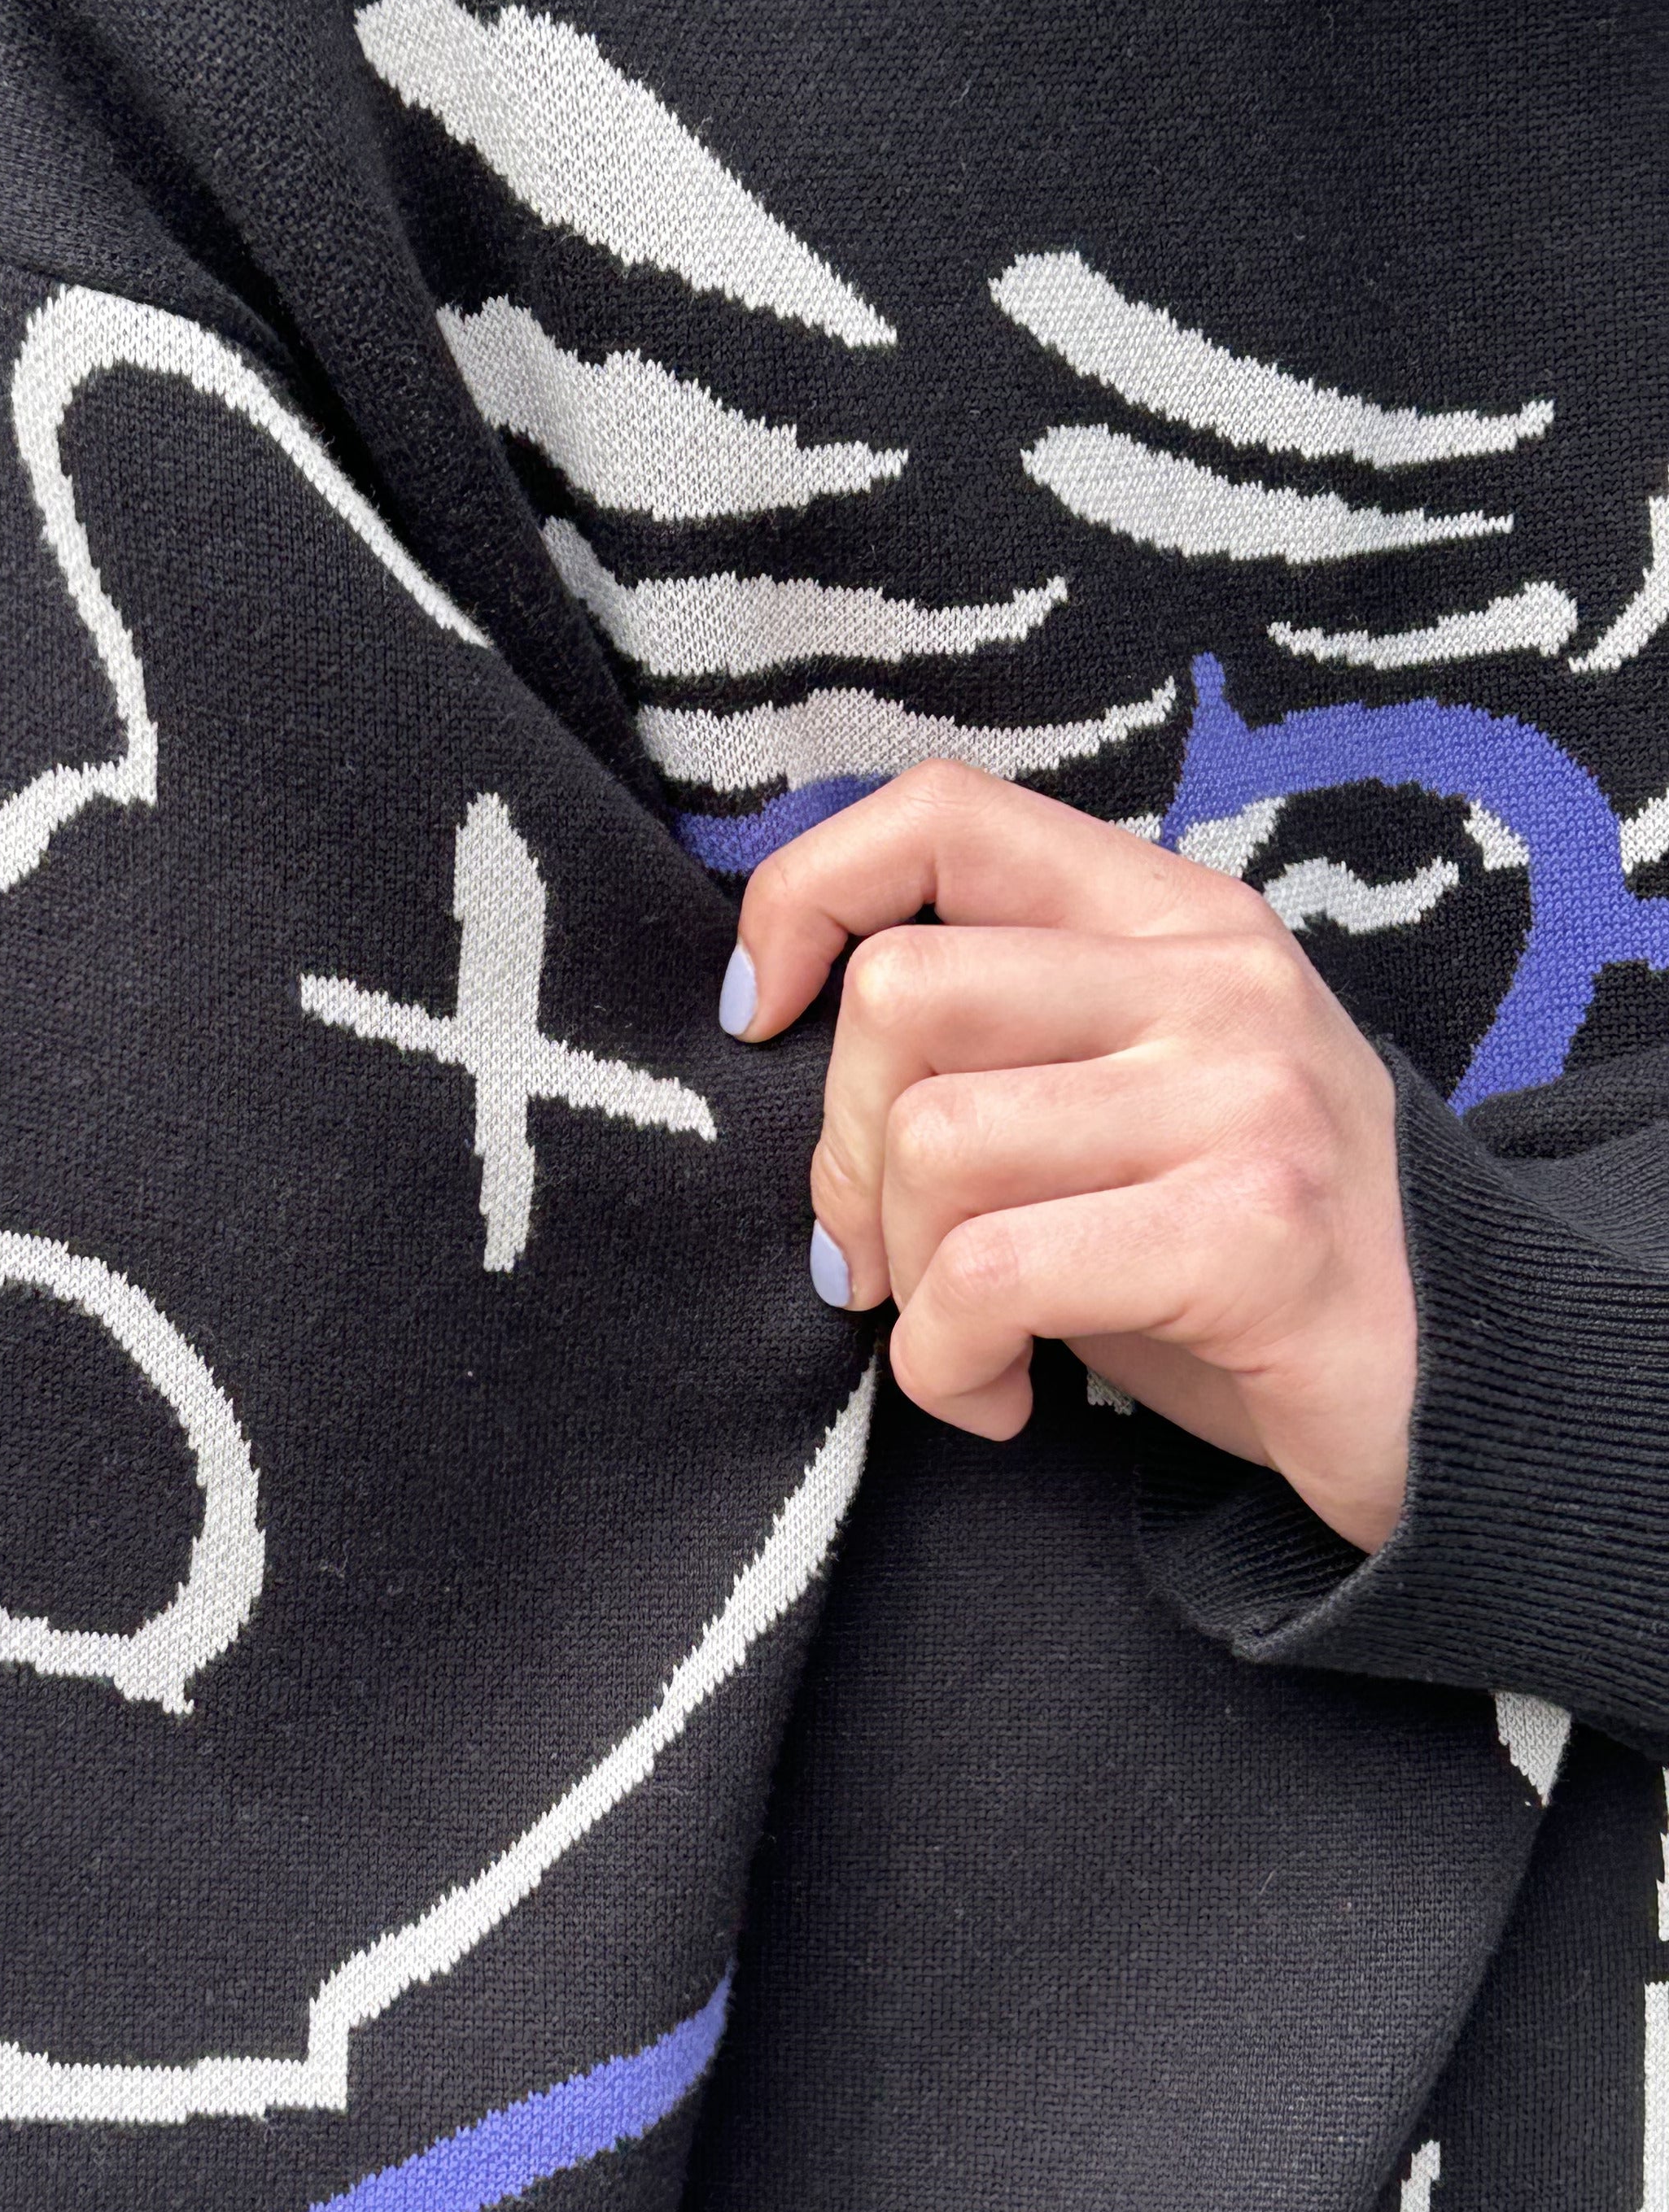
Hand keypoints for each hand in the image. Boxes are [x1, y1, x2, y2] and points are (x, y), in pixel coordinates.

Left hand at [721, 762, 1417, 1552]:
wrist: (1457, 1395)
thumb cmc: (1244, 1258)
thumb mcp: (1124, 1107)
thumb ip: (996, 1045)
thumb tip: (783, 1041)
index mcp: (1175, 918)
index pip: (946, 812)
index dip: (808, 897)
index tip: (755, 1013)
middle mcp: (1215, 980)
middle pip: (900, 997)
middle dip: (844, 1157)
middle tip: (886, 1263)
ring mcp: (1244, 1097)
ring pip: (933, 1143)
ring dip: (902, 1282)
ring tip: (963, 1341)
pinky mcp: (1251, 1233)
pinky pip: (991, 1277)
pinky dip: (946, 1364)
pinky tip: (998, 1399)